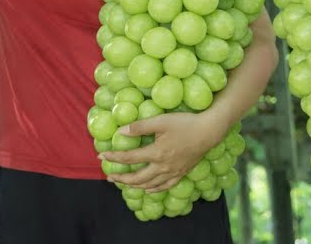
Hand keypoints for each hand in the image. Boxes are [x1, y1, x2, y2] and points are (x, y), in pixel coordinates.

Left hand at [100, 111, 224, 193]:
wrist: (209, 131)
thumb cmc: (184, 123)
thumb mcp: (160, 121)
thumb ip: (140, 127)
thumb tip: (121, 132)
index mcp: (156, 153)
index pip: (129, 158)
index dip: (114, 158)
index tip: (102, 156)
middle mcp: (163, 166)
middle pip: (137, 177)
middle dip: (121, 178)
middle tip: (110, 177)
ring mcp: (173, 172)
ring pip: (150, 184)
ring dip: (135, 185)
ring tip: (124, 184)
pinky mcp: (181, 173)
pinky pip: (165, 186)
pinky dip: (154, 189)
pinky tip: (148, 190)